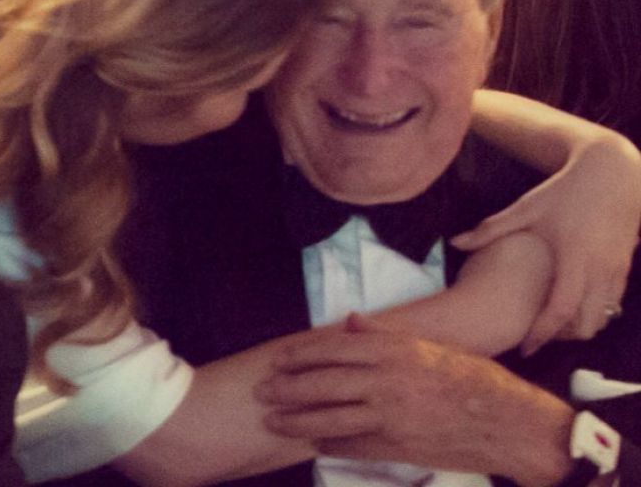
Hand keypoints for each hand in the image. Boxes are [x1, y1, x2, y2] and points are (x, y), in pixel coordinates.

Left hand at [257, 315, 574, 485]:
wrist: (507, 422)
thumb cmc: (470, 376)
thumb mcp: (426, 344)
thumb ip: (382, 333)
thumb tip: (348, 321)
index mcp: (392, 350)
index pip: (333, 348)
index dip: (301, 354)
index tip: (278, 358)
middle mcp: (385, 381)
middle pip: (323, 383)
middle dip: (287, 387)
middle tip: (262, 390)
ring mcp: (389, 418)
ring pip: (330, 418)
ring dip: (296, 420)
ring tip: (272, 420)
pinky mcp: (397, 448)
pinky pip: (353, 445)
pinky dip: (329, 443)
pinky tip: (313, 442)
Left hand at [453, 135, 640, 353]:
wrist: (612, 173)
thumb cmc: (564, 191)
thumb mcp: (527, 208)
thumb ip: (491, 229)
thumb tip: (455, 242)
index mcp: (573, 256)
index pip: (560, 309)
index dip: (542, 333)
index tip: (524, 348)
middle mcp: (600, 268)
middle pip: (587, 324)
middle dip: (562, 337)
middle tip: (537, 335)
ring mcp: (617, 269)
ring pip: (603, 317)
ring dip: (579, 326)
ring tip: (551, 321)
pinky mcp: (625, 267)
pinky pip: (612, 303)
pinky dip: (593, 311)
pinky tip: (570, 303)